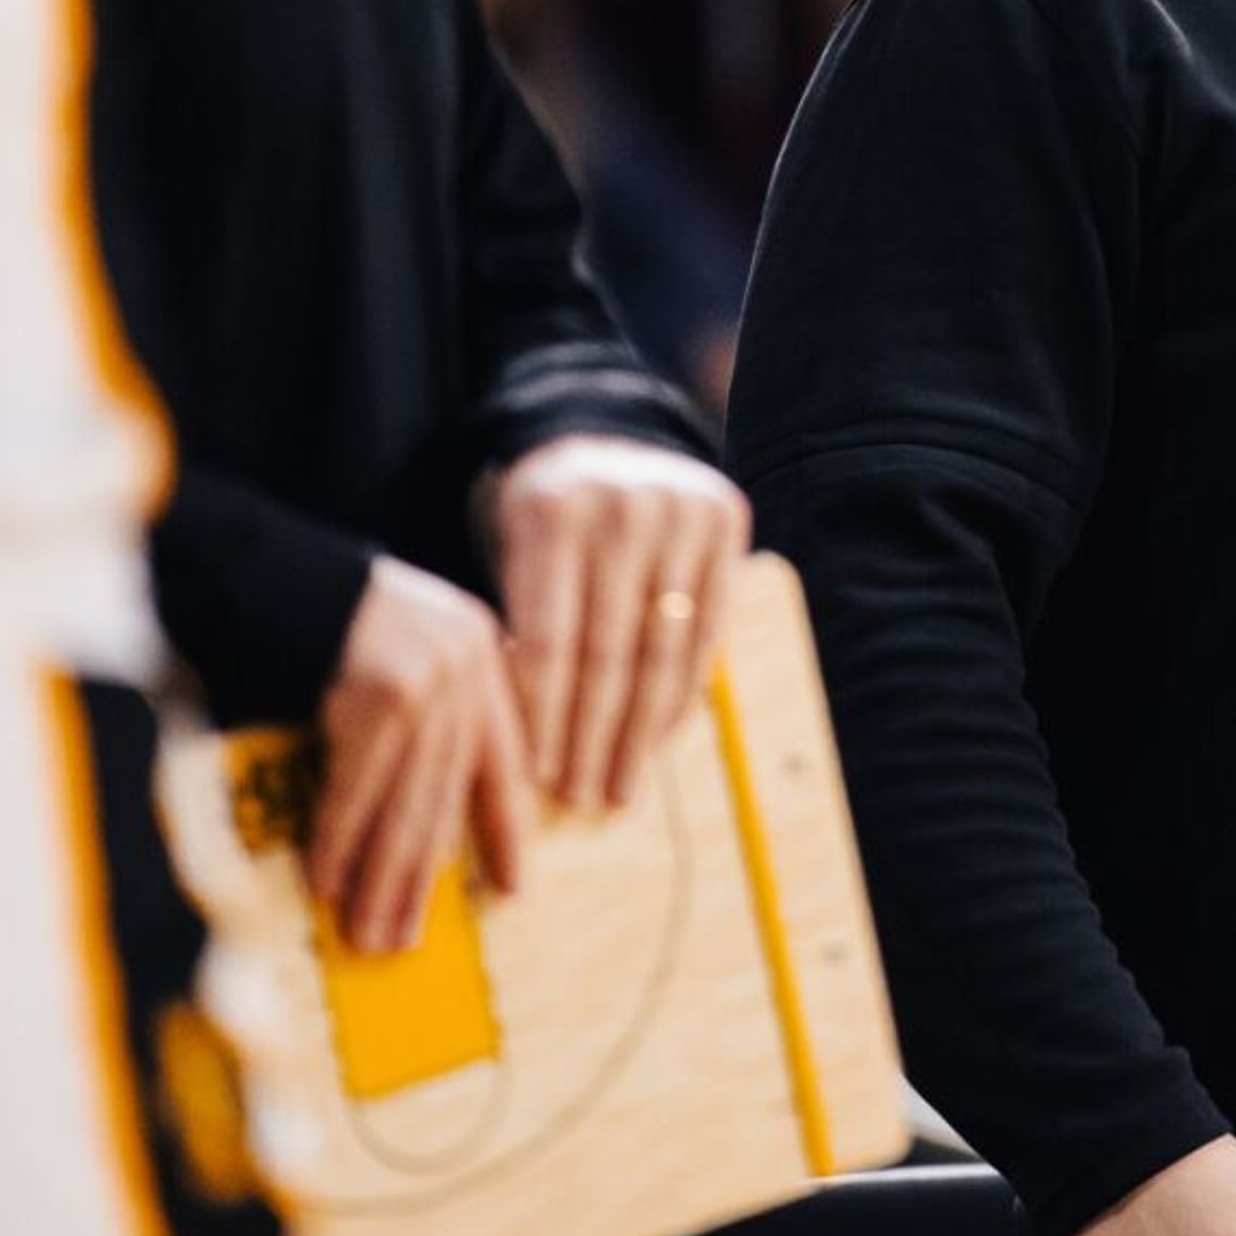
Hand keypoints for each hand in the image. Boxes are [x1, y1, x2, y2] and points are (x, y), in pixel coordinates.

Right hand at [308, 557, 529, 952]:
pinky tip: (325, 884)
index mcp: (479, 654)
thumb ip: (424, 718)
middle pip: (448, 792)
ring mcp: (428, 676)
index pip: (504, 757)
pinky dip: (339, 840)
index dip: (505, 827)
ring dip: (381, 875)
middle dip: (421, 875)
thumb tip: (422, 822)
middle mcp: (466, 664)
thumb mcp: (393, 655)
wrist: (251, 568)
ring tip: (368, 932)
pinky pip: (359, 787)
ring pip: (407, 799)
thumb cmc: (313, 620)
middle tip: (404, 940)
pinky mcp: (381, 691)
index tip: (515, 887)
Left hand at [484, 434, 752, 811]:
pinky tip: (658, 738)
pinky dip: (682, 693)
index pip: (549, 639)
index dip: (545, 716)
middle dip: (592, 737)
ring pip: (663, 648)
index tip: (538, 778)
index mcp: (551, 514)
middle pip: (609, 652)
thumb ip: (516, 629)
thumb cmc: (542, 520)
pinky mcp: (725, 520)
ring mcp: (681, 511)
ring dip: (640, 731)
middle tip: (583, 799)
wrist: (604, 435)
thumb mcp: (509, 552)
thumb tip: (521, 747)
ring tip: (620, 787)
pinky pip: (707, 629)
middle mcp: (622, 508)